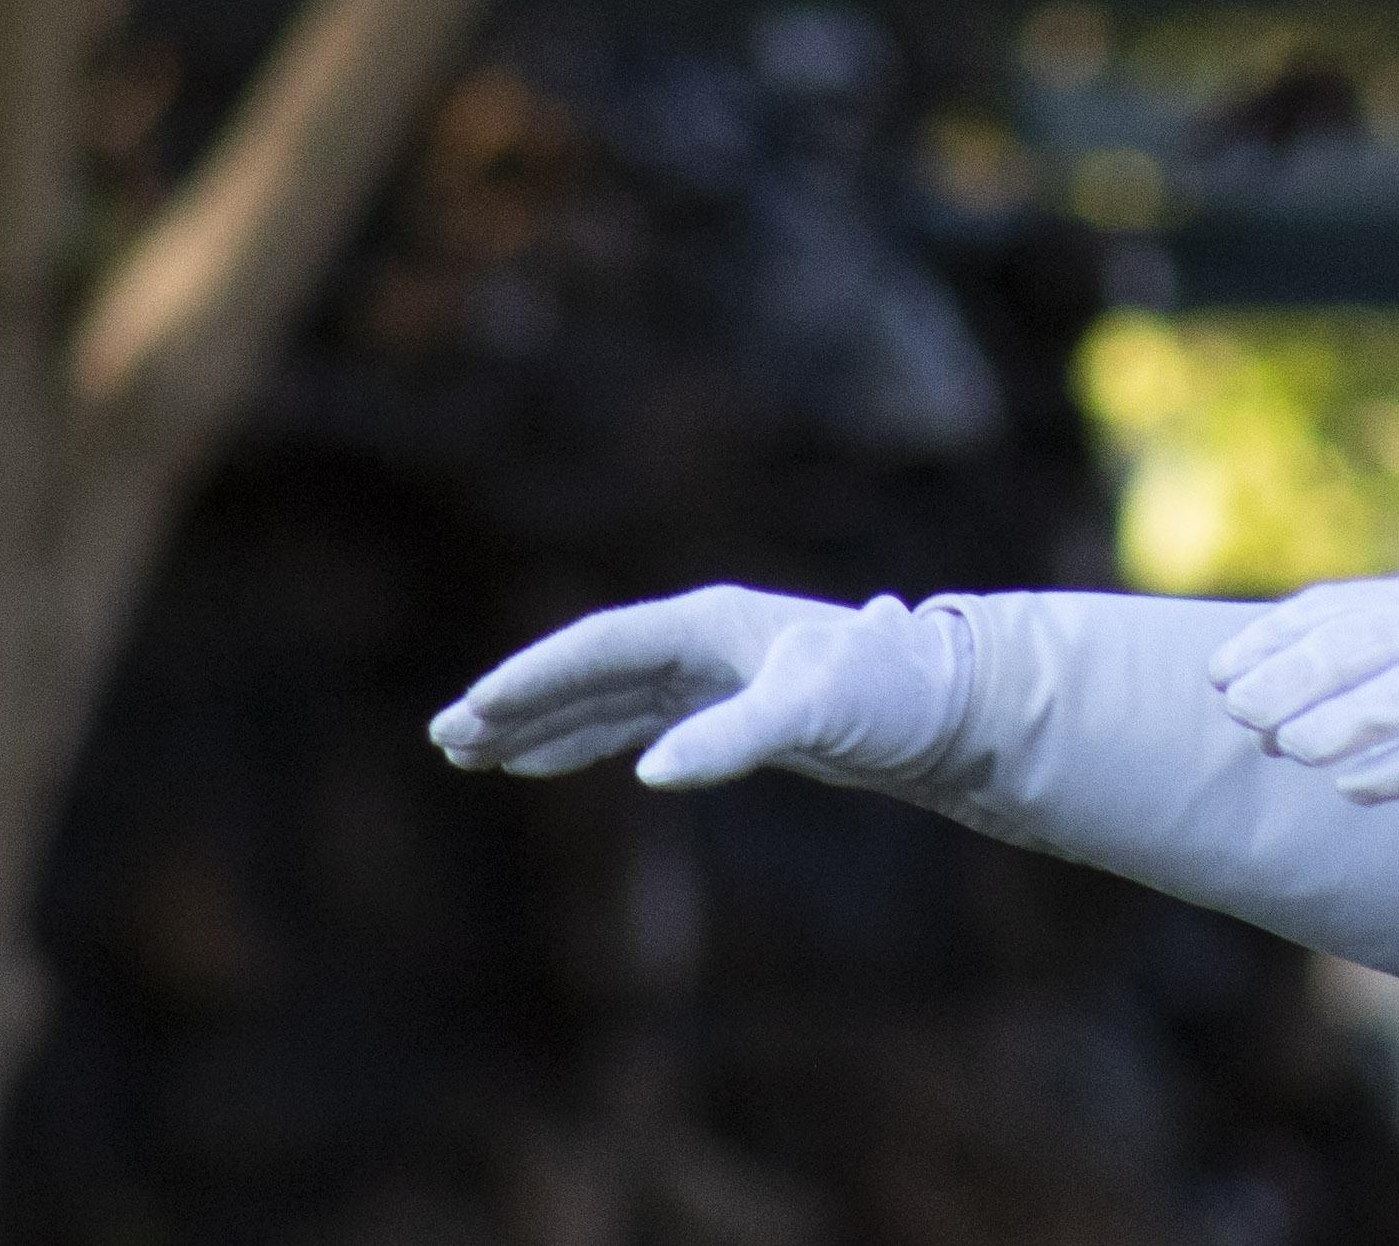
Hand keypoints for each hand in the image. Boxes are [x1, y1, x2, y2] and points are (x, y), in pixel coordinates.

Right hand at [430, 586, 968, 789]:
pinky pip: (633, 718)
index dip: (531, 682)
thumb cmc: (889, 700)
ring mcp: (714, 672)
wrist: (953, 709)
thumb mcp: (814, 717)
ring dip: (540, 722)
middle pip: (588, 666)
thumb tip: (650, 773)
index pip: (598, 648)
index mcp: (709, 625)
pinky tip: (547, 762)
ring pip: (604, 694)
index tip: (470, 715)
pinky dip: (584, 737)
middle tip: (445, 740)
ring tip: (471, 753)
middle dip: (516, 702)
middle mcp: (703, 638)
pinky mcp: (729, 706)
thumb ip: (734, 739)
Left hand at [1211, 569, 1398, 809]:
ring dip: (1340, 720)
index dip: (1276, 637)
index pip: (1343, 607)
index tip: (1219, 671)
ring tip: (1282, 747)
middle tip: (1238, 709)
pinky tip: (1354, 789)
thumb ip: (1382, 663)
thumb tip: (1278, 701)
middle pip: (1368, 642)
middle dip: (1295, 674)